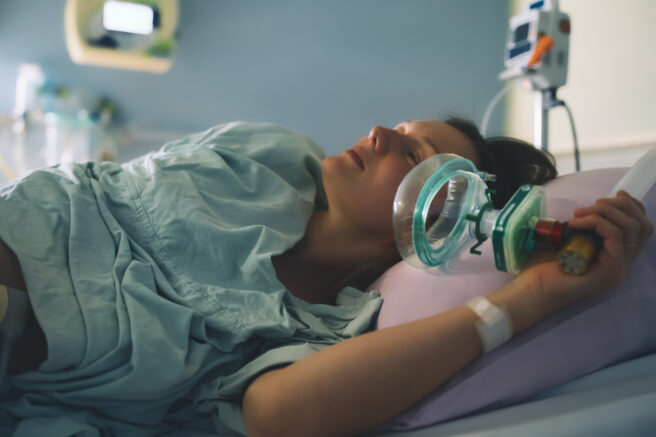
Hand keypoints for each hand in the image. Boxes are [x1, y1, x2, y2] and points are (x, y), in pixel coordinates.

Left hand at [522, 190, 653, 309]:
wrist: (534, 289)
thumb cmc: (545, 266)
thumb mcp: (570, 240)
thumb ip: (586, 227)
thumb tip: (594, 206)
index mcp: (615, 256)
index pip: (642, 228)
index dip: (633, 207)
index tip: (616, 194)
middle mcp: (622, 264)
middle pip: (642, 226)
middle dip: (621, 206)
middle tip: (594, 204)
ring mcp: (618, 268)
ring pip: (630, 227)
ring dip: (605, 212)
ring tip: (579, 213)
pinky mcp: (610, 270)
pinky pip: (614, 235)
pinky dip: (596, 222)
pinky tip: (574, 223)